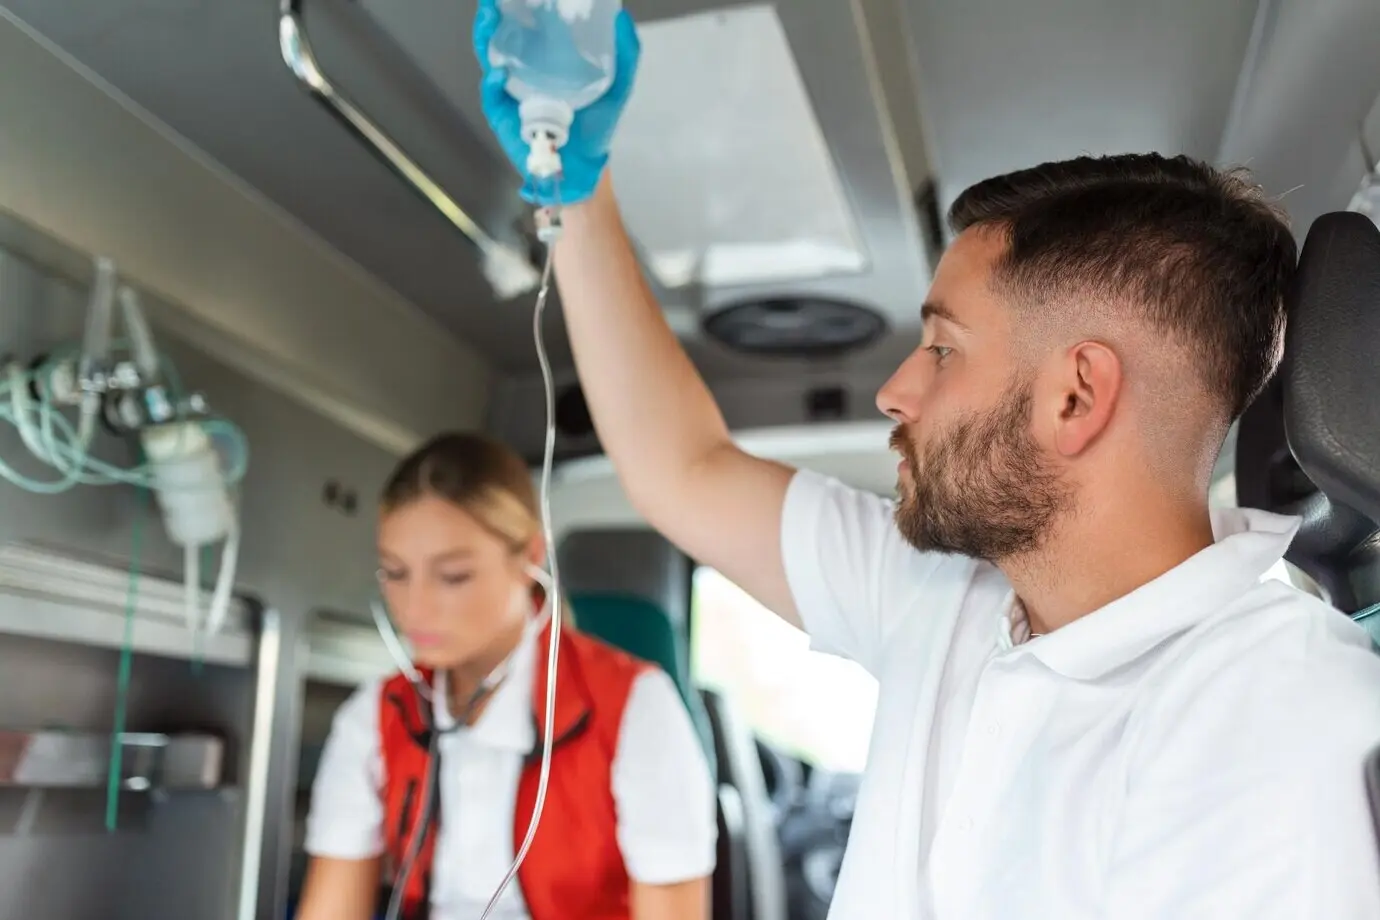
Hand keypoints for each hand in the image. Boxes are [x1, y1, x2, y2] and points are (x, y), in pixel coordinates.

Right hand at [472, 0, 640, 205]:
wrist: (587, 166)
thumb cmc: (597, 125)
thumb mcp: (618, 85)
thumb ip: (625, 53)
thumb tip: (622, 16)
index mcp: (546, 60)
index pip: (529, 26)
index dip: (520, 7)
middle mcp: (524, 72)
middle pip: (502, 37)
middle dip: (494, 16)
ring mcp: (511, 94)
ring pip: (490, 60)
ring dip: (485, 39)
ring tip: (488, 19)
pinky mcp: (504, 117)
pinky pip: (492, 97)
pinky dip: (493, 83)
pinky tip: (499, 72)